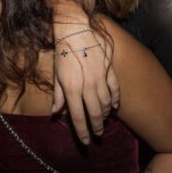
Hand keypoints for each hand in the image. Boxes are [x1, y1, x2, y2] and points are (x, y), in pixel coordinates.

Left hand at [51, 29, 119, 144]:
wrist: (75, 30)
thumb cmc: (62, 52)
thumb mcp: (56, 74)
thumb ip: (58, 95)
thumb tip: (56, 113)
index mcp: (71, 89)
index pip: (78, 117)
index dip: (82, 132)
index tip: (86, 142)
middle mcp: (87, 87)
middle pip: (94, 114)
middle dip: (96, 127)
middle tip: (98, 135)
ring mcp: (100, 78)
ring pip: (106, 103)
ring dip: (105, 115)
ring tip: (103, 121)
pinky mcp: (108, 70)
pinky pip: (114, 89)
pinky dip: (115, 99)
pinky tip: (114, 106)